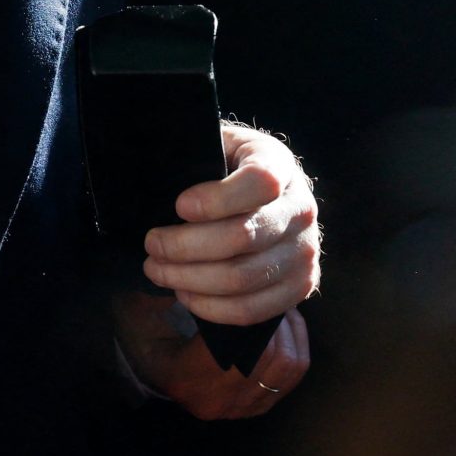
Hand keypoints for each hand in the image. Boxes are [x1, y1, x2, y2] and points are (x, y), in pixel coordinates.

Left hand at [120, 121, 322, 415]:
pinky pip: (251, 310)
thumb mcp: (215, 145)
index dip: (215, 199)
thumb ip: (196, 157)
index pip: (259, 182)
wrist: (265, 194)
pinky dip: (209, 307)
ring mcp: (305, 251)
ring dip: (189, 279)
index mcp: (279, 164)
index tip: (178, 206)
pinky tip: (184, 293)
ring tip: (157, 269)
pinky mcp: (300, 286)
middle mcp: (301, 208)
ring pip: (242, 279)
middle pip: (242, 237)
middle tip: (151, 244)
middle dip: (185, 246)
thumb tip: (159, 192)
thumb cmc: (225, 169)